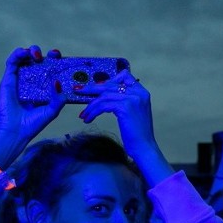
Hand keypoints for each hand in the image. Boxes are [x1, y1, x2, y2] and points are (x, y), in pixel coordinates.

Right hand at [0, 45, 66, 168]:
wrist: (16, 131)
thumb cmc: (33, 123)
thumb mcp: (52, 111)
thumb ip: (58, 98)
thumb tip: (57, 82)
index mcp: (44, 87)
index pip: (52, 70)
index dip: (58, 62)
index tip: (63, 60)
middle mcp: (32, 81)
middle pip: (40, 62)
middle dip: (48, 55)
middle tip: (54, 55)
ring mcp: (20, 79)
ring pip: (26, 58)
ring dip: (33, 51)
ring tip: (37, 56)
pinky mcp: (9, 79)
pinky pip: (12, 61)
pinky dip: (18, 53)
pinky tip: (25, 53)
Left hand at [77, 71, 172, 185]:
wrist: (144, 146)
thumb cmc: (137, 133)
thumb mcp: (132, 112)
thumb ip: (124, 101)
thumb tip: (104, 96)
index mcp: (141, 92)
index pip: (124, 76)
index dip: (109, 80)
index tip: (97, 87)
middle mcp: (138, 92)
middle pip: (110, 85)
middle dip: (92, 88)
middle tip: (78, 90)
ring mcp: (132, 98)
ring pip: (104, 96)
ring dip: (90, 106)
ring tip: (84, 115)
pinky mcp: (125, 107)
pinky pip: (103, 105)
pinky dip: (93, 112)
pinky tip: (88, 119)